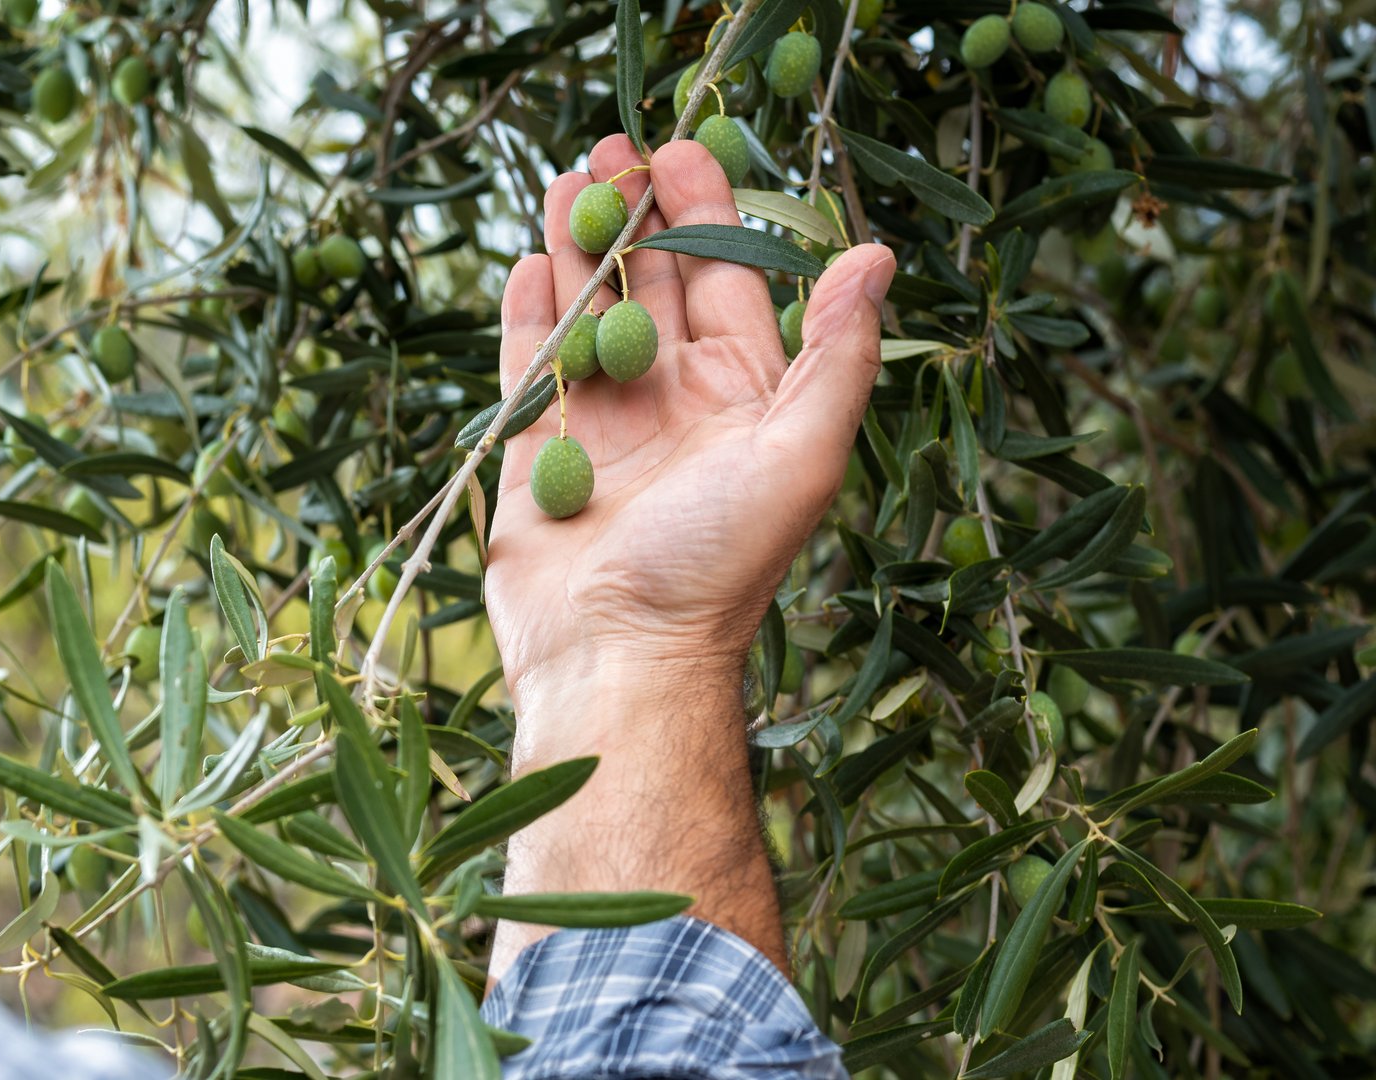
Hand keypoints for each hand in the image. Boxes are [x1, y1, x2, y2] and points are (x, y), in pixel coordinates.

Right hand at [488, 134, 894, 722]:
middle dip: (631, 214)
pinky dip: (527, 315)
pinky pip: (529, 368)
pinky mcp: (537, 453)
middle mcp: (673, 402)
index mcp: (739, 396)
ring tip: (564, 183)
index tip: (681, 146)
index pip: (722, 279)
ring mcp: (602, 425)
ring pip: (587, 313)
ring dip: (577, 248)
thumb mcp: (799, 455)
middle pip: (650, 285)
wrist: (617, 655)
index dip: (704, 210)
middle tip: (608, 147)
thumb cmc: (717, 563)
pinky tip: (527, 264)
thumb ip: (835, 357)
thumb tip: (874, 253)